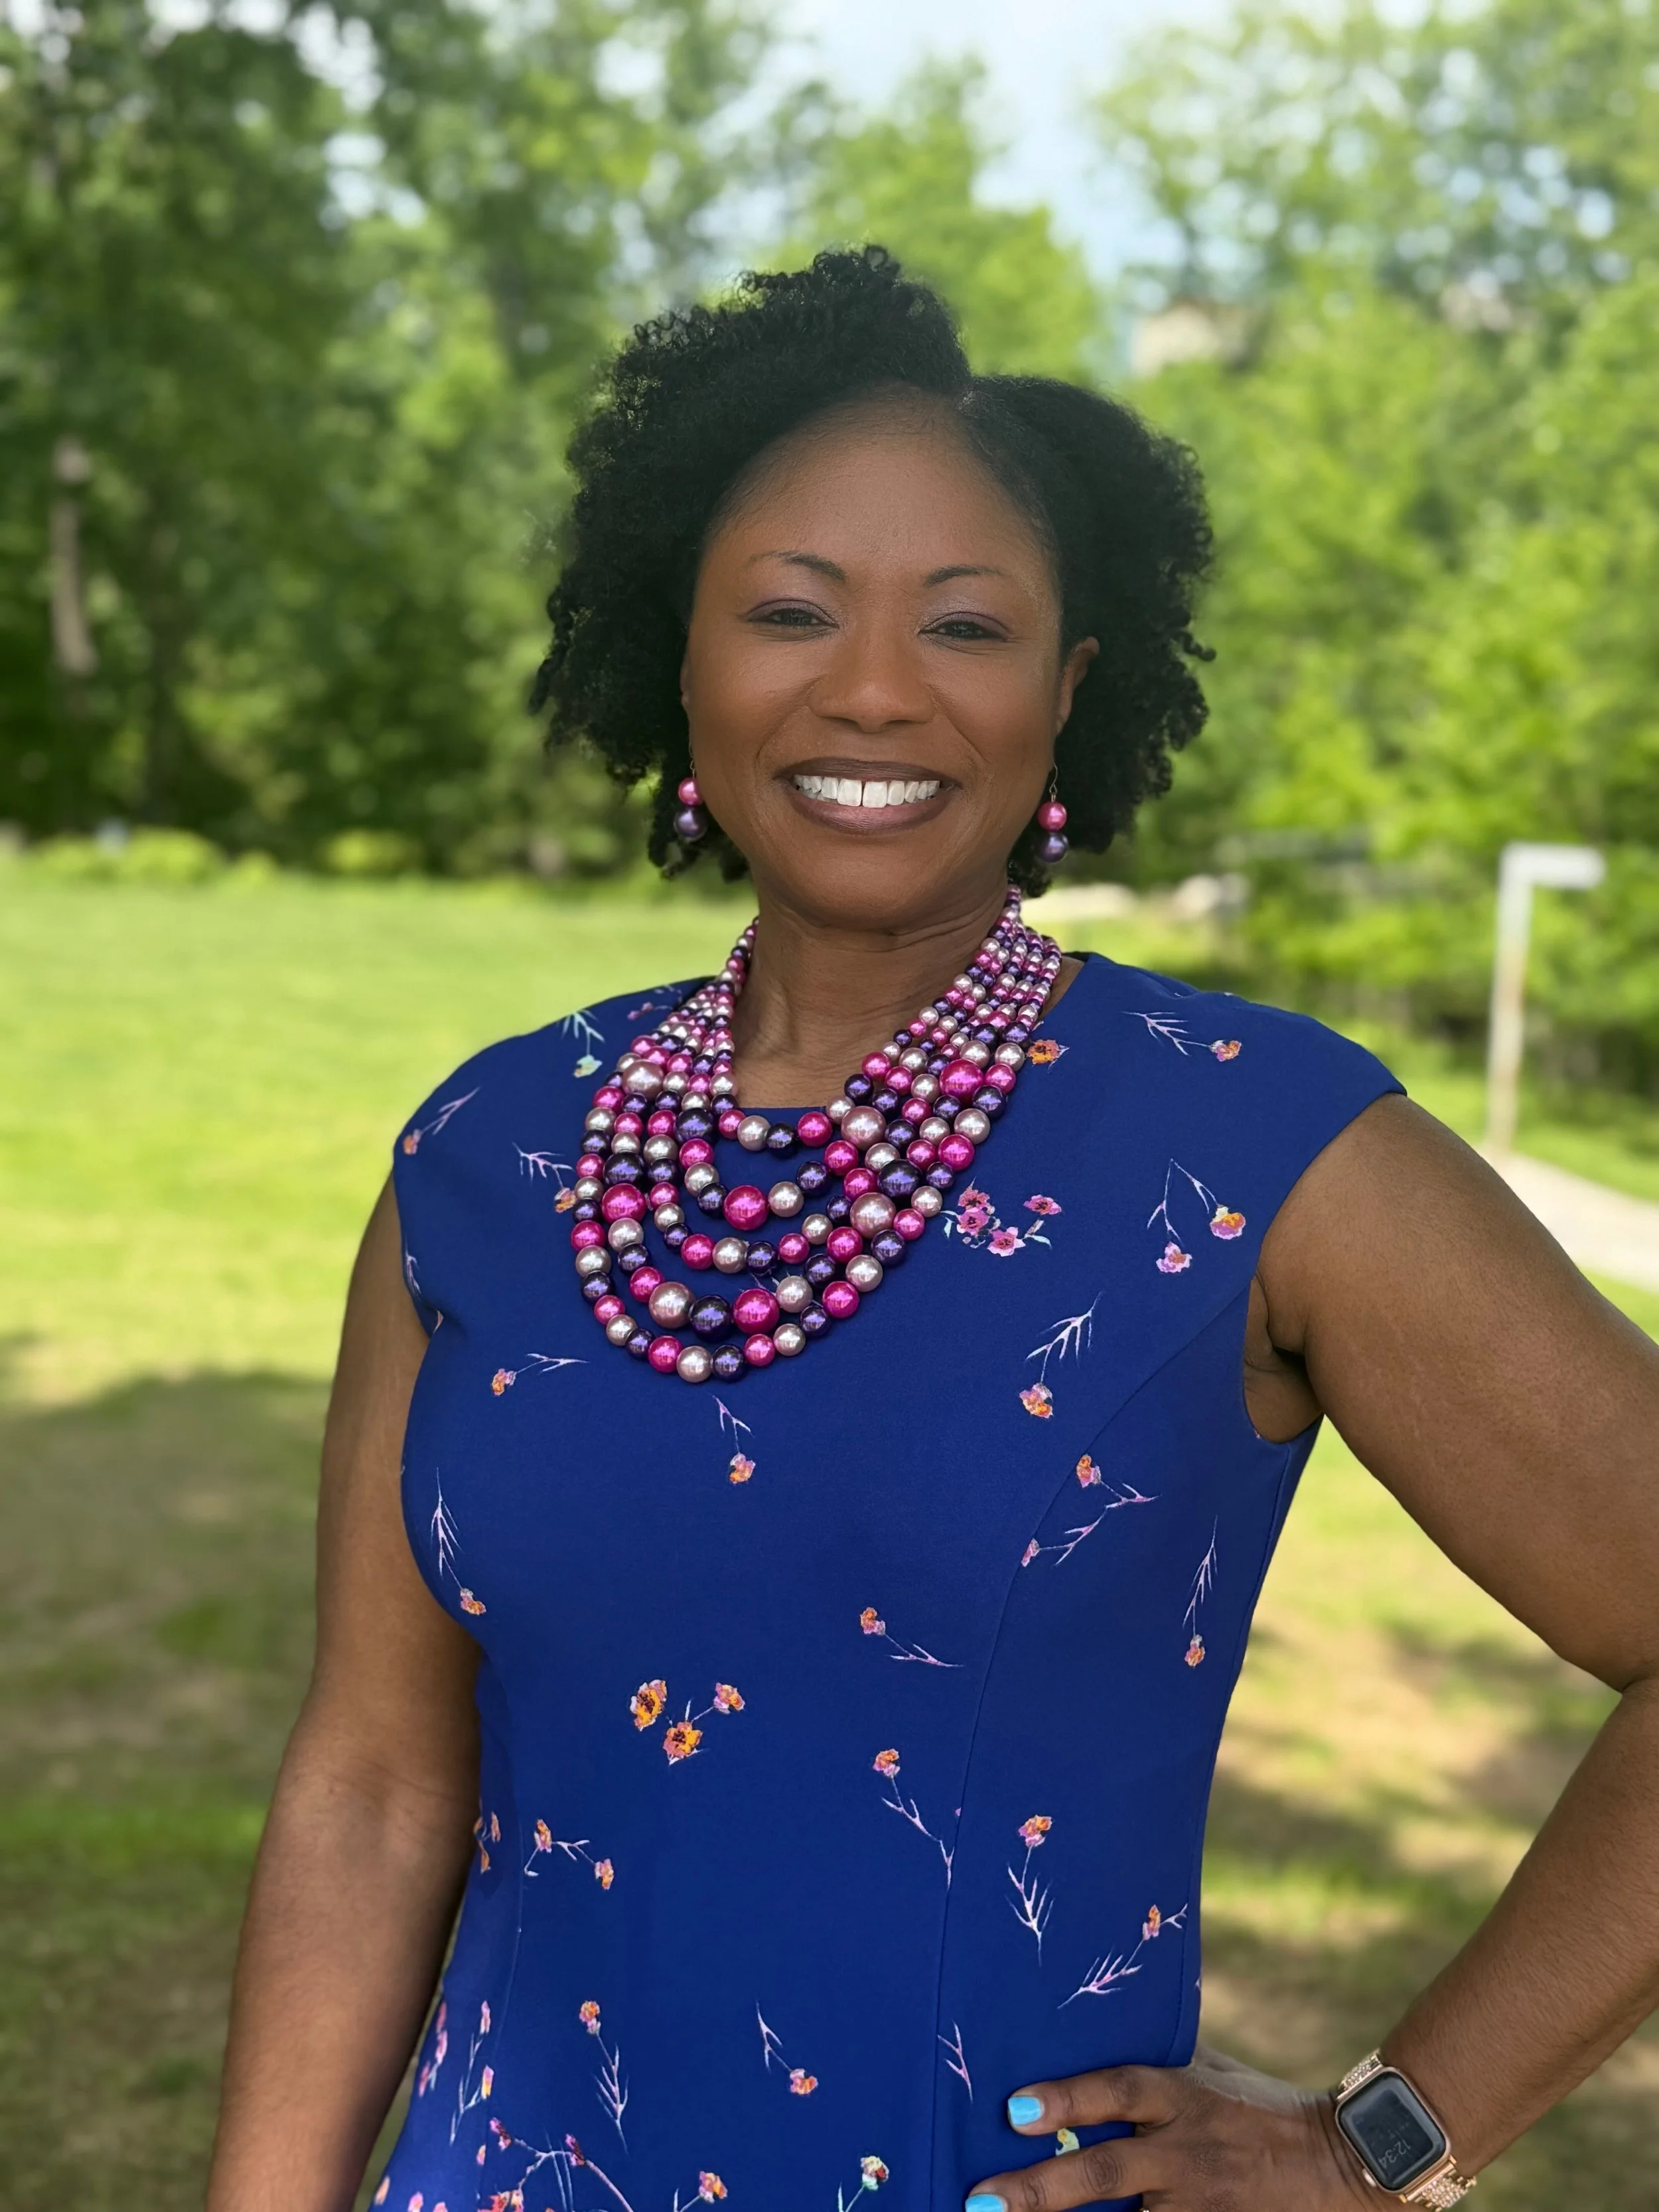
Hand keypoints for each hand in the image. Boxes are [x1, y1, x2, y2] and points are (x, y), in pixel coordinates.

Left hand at [964, 2042, 1378, 2209]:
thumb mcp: (1211, 2070)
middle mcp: (1187, 2154)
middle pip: (1106, 2174)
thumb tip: (1092, 2021)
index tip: (1013, 2109)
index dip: (1068, 2099)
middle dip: (1041, 2190)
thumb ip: (1154, 2054)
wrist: (1342, 2165)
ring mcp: (1201, 2205)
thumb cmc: (1262, 2106)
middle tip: (981, 2199)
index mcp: (1184, 2098)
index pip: (1120, 2090)